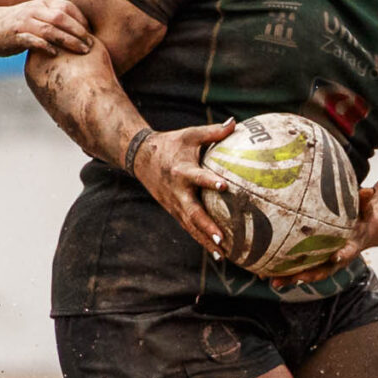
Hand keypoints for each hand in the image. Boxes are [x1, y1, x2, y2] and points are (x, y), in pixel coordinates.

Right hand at [0, 0, 92, 56]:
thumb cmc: (14, 24)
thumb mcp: (35, 15)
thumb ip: (52, 19)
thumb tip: (76, 31)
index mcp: (42, 3)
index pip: (68, 7)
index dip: (82, 20)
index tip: (92, 34)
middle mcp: (34, 10)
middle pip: (62, 18)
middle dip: (79, 31)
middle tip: (92, 45)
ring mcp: (24, 22)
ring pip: (50, 29)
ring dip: (68, 40)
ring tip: (81, 51)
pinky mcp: (15, 35)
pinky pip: (32, 40)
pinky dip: (45, 46)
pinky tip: (55, 54)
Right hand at [131, 118, 235, 257]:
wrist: (141, 157)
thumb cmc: (171, 144)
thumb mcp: (190, 134)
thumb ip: (214, 132)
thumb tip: (236, 122)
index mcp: (182, 171)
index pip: (197, 177)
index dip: (210, 181)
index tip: (224, 186)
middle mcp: (177, 192)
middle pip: (192, 212)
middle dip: (206, 226)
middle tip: (221, 238)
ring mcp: (174, 204)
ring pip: (190, 226)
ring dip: (205, 240)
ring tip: (223, 254)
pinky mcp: (174, 211)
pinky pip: (189, 228)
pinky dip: (201, 240)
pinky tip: (218, 253)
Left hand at [269, 186, 377, 284]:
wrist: (361, 232)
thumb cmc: (361, 219)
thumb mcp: (366, 210)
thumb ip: (365, 202)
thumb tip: (368, 190)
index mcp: (350, 248)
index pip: (347, 253)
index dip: (342, 256)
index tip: (335, 257)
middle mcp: (335, 260)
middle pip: (323, 271)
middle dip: (310, 276)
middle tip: (298, 278)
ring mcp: (323, 264)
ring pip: (306, 274)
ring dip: (290, 278)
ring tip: (273, 281)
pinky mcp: (312, 263)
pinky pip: (296, 268)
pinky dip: (281, 271)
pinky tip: (263, 273)